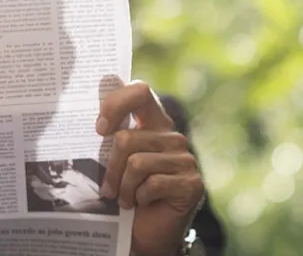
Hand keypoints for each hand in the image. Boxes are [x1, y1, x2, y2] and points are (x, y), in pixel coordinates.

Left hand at [96, 81, 203, 255]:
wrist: (147, 232)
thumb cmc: (127, 193)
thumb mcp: (116, 159)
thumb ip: (113, 129)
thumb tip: (104, 80)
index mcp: (155, 123)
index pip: (141, 91)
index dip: (116, 104)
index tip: (99, 129)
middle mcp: (172, 136)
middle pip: (127, 138)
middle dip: (110, 168)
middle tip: (108, 188)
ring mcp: (185, 159)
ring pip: (136, 163)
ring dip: (123, 189)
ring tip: (126, 199)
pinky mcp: (191, 182)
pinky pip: (152, 184)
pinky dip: (139, 198)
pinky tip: (144, 203)